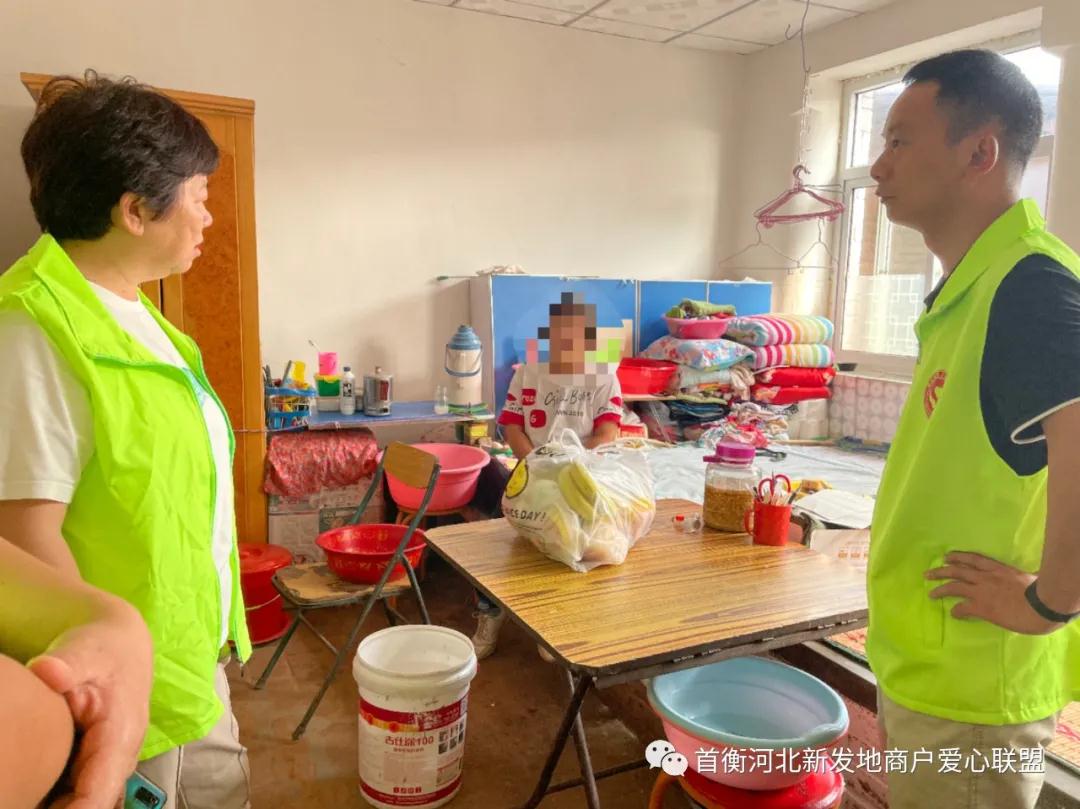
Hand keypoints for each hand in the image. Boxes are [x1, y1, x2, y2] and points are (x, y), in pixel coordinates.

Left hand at [28, 602, 152, 808]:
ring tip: (19, 797)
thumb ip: (66, 664)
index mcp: (120, 737)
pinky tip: (26, 791)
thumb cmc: (104, 650)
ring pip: (83, 804)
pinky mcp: (96, 767)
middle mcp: (120, 760)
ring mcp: (109, 766)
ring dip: (55, 806)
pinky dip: (54, 800)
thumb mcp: (85, 651)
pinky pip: (77, 796)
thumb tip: (45, 671)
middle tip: (16, 801)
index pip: (96, 796)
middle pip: (90, 807)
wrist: (121, 646)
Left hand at [926, 552, 1055, 634]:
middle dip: (941, 572)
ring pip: (954, 587)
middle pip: (957, 570)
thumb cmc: (1041, 591)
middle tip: (928, 574)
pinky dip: (956, 611)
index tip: (946, 557)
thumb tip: (1027, 577)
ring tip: (931, 594)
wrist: (1043, 605)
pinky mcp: (982, 607)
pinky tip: (953, 614)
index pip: (973, 559)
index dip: (958, 557)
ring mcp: (982, 592)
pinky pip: (962, 608)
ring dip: (940, 590)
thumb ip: (1021, 576)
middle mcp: (985, 577)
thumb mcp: (1028, 577)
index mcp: (998, 568)